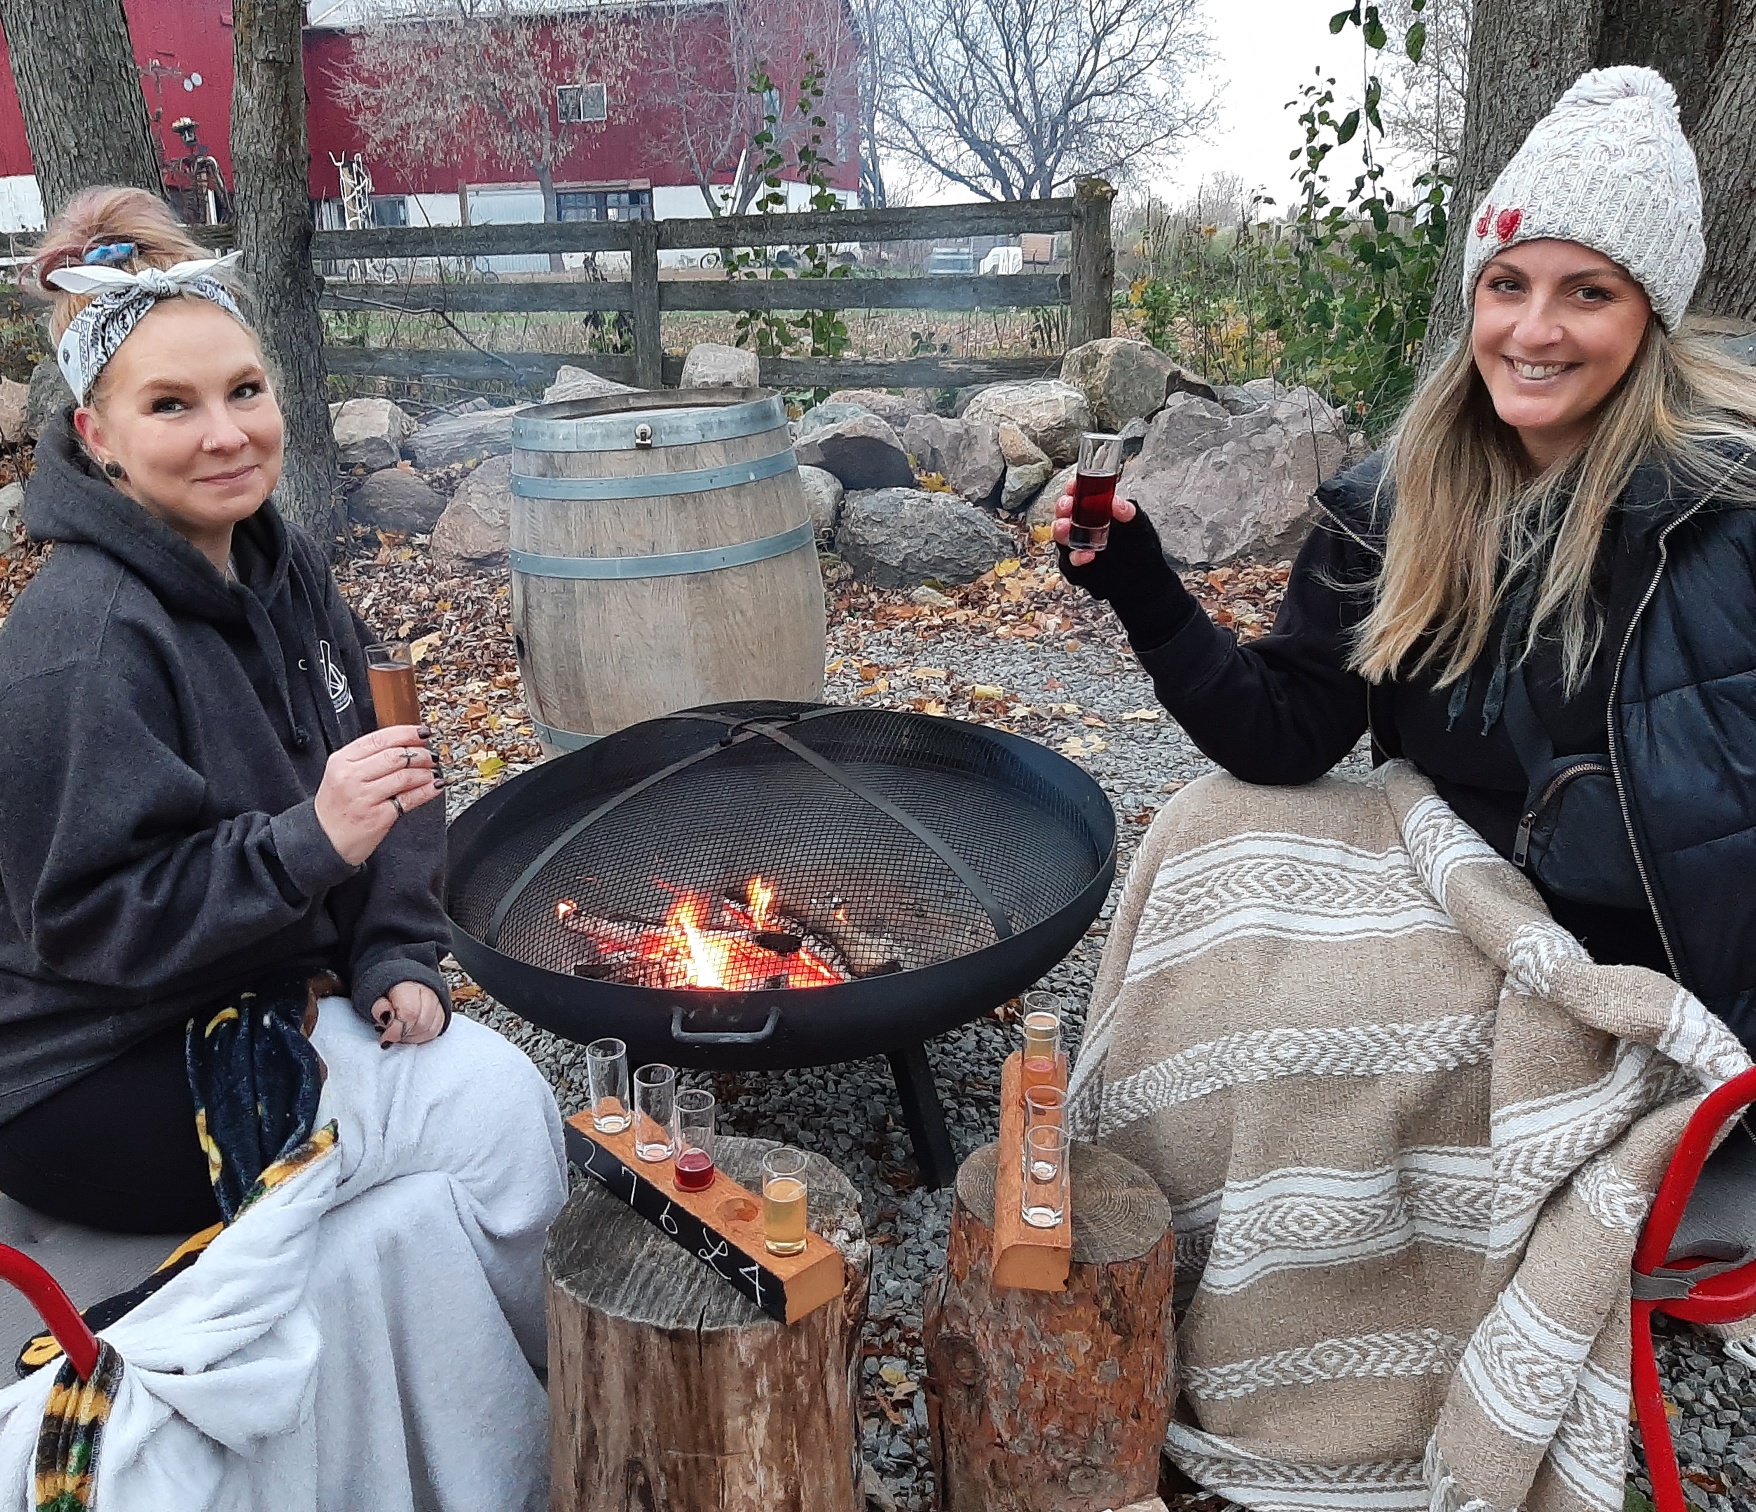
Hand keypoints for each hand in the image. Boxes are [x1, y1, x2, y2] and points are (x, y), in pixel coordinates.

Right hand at [313, 725, 440, 867]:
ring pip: (404, 776)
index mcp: (342, 761)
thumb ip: (365, 758)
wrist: (325, 840)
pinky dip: (427, 790)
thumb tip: (402, 744)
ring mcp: (365, 797)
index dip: (406, 733)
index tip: (423, 732)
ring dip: (425, 771)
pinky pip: (410, 798)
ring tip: (432, 770)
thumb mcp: (340, 774)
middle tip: (430, 754)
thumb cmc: (336, 806)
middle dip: (420, 753)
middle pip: (395, 756)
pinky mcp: (379, 816)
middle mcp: (352, 777)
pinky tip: (434, 786)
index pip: (379, 739)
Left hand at [371, 980, 445, 1046]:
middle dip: (404, 1034)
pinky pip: (435, 1031)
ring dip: (412, 1037)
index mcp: (410, 986)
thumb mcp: (375, 997)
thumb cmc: (387, 990)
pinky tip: (410, 1033)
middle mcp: (428, 993)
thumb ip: (379, 1008)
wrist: (400, 982)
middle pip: (422, 1024)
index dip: (396, 1030)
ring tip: (400, 1032)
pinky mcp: (442, 1013)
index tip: (385, 1038)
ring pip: (430, 1030)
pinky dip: (421, 1037)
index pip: (410, 1012)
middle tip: (391, 1034)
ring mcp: (438, 1002)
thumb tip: (385, 1017)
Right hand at [1051, 491, 1175, 612]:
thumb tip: (1116, 503)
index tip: (1073, 486)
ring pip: (1061, 538)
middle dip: (1062, 508)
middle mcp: (1081, 528)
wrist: (1142, 580)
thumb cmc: (1140, 549)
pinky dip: (1076, 559)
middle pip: (1064, 514)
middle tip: (1068, 506)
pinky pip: (1069, 563)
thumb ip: (1129, 513)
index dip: (1073, 489)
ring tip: (1068, 528)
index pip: (1079, 495)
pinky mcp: (1075, 568)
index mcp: (1095, 512)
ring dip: (1062, 532)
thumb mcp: (1139, 527)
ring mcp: (1076, 548)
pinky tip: (1087, 556)